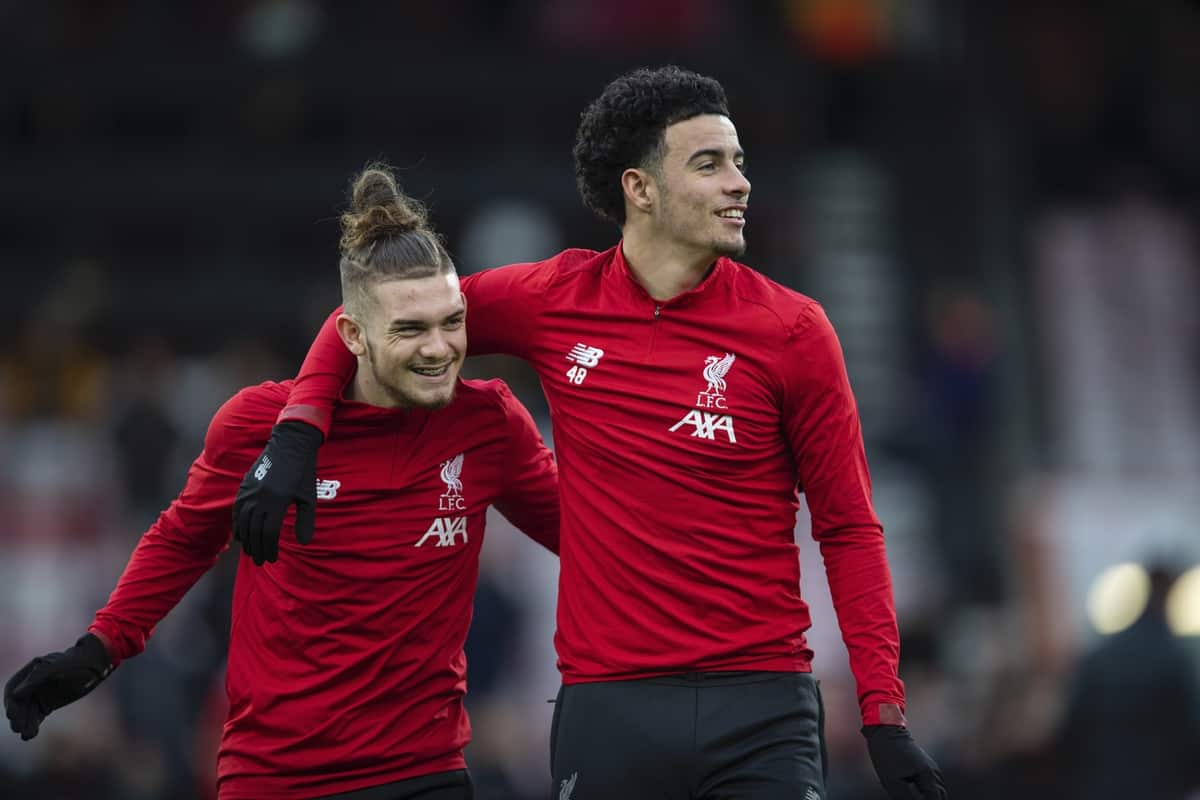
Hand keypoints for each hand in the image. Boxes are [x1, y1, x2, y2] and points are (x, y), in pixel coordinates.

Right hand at [5, 634, 113, 740]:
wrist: (95, 666)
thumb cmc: (76, 662)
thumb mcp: (57, 667)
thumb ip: (36, 678)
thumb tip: (15, 695)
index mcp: (30, 671)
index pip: (13, 689)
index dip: (11, 703)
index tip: (11, 715)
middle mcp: (31, 684)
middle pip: (18, 703)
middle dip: (17, 717)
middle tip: (18, 729)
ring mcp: (39, 694)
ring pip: (26, 712)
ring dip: (24, 724)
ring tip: (26, 735)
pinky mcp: (47, 704)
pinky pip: (36, 717)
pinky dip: (32, 725)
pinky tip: (31, 735)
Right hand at [233, 420, 322, 564]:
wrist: (291, 444)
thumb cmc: (303, 472)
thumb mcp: (308, 497)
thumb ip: (305, 520)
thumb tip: (304, 543)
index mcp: (277, 500)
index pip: (269, 533)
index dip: (269, 548)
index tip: (272, 559)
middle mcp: (260, 497)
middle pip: (254, 530)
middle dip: (257, 548)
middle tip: (260, 561)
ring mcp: (250, 490)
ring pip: (243, 521)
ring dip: (246, 539)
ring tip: (251, 551)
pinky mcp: (245, 485)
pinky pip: (237, 509)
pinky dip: (237, 524)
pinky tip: (240, 534)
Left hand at [862, 724, 946, 798]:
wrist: (886, 731)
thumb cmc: (887, 755)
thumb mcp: (892, 781)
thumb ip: (906, 797)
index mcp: (928, 775)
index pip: (935, 799)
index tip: (914, 799)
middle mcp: (934, 772)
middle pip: (940, 796)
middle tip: (914, 797)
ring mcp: (932, 767)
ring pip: (938, 790)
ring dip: (930, 796)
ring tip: (914, 794)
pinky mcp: (927, 765)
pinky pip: (933, 783)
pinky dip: (928, 790)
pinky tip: (915, 790)